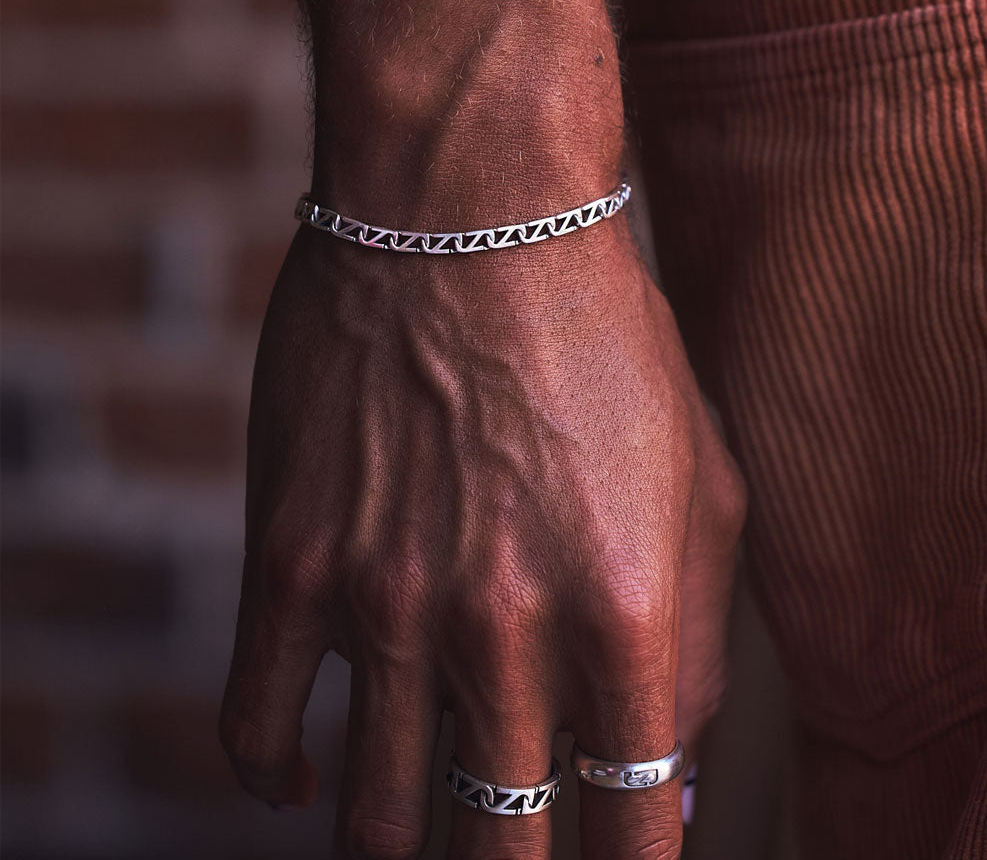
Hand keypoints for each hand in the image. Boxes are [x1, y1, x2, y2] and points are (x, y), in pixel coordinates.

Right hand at [219, 220, 744, 858]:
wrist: (472, 216)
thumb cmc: (608, 341)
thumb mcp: (705, 480)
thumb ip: (694, 640)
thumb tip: (670, 782)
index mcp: (625, 612)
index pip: (634, 827)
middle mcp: (503, 627)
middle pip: (500, 844)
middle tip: (513, 852)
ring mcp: (384, 600)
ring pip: (376, 814)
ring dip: (404, 840)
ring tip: (422, 823)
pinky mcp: (291, 559)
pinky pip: (254, 728)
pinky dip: (275, 776)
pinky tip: (304, 775)